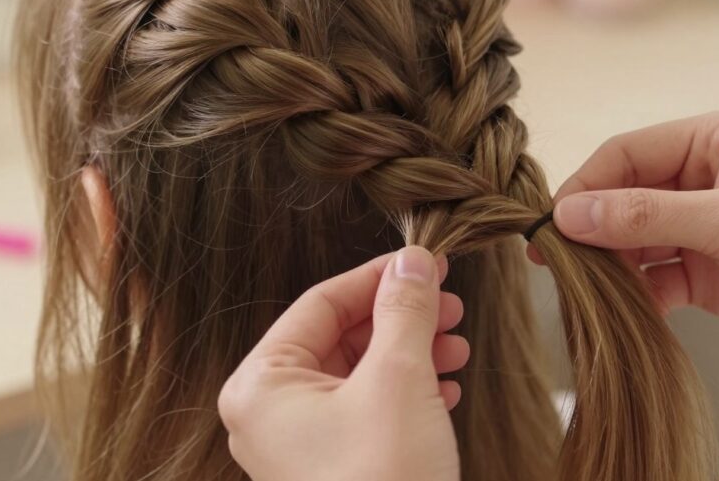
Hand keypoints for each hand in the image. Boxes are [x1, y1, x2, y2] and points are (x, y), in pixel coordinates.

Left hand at [218, 247, 466, 480]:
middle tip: (449, 303)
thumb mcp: (400, 379)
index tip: (424, 262)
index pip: (320, 304)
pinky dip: (407, 391)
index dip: (378, 276)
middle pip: (340, 337)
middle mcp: (271, 414)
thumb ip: (405, 310)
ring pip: (358, 373)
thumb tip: (413, 259)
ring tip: (457, 345)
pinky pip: (367, 410)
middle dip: (401, 318)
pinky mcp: (333, 468)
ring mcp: (300, 445)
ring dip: (411, 353)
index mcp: (261, 386)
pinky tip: (447, 385)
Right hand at [539, 110, 718, 415]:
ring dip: (612, 262)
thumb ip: (646, 215)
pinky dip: (638, 292)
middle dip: (594, 226)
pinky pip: (654, 276)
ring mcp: (704, 227)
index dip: (587, 184)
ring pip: (635, 238)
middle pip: (625, 195)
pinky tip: (630, 307)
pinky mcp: (705, 272)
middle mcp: (705, 178)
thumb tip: (570, 213)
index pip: (629, 153)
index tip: (552, 222)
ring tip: (585, 285)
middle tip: (553, 256)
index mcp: (716, 140)